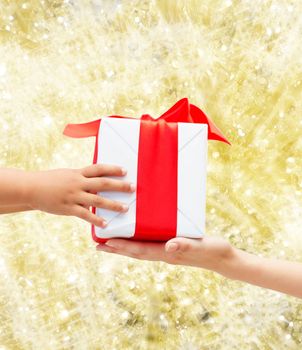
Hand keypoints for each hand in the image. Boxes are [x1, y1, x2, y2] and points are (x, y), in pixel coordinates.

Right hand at [27, 164, 134, 226]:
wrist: (31, 188)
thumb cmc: (50, 180)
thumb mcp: (67, 174)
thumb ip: (81, 178)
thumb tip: (96, 182)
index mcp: (78, 173)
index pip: (99, 168)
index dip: (113, 169)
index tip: (125, 170)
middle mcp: (78, 183)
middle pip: (103, 183)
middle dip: (119, 185)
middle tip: (133, 188)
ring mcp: (73, 196)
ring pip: (97, 200)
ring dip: (113, 204)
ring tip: (125, 208)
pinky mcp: (68, 208)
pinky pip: (85, 215)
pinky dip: (97, 220)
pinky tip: (106, 224)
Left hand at [96, 236, 234, 273]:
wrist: (223, 258)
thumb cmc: (212, 251)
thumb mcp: (200, 246)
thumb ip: (185, 245)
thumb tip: (168, 246)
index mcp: (167, 253)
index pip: (140, 250)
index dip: (123, 247)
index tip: (107, 242)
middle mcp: (164, 254)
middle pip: (135, 252)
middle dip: (117, 249)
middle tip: (98, 246)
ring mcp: (167, 252)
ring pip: (141, 250)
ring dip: (124, 248)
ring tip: (110, 243)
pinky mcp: (172, 249)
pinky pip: (150, 245)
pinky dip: (138, 243)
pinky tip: (136, 238)